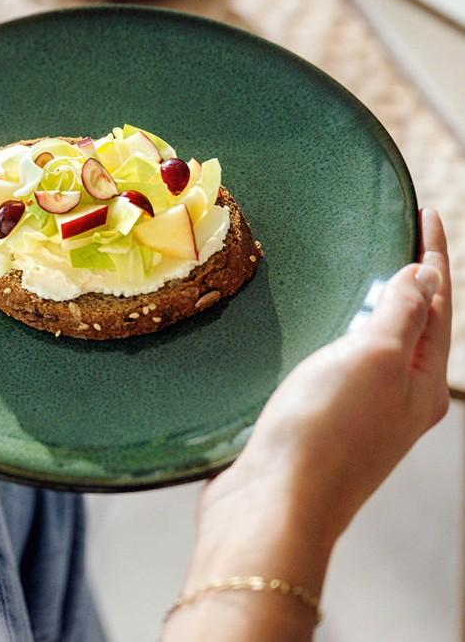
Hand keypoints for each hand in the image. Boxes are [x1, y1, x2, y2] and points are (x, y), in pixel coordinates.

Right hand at [167, 209, 450, 639]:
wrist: (275, 501)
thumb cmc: (325, 428)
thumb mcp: (371, 360)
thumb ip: (400, 316)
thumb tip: (421, 278)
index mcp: (422, 382)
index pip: (437, 304)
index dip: (433, 255)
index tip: (427, 212)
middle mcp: (400, 397)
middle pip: (417, 326)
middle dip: (416, 282)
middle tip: (405, 238)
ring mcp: (363, 412)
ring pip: (381, 346)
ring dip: (382, 309)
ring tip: (374, 276)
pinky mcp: (325, 420)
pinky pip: (347, 364)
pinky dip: (347, 336)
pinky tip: (330, 330)